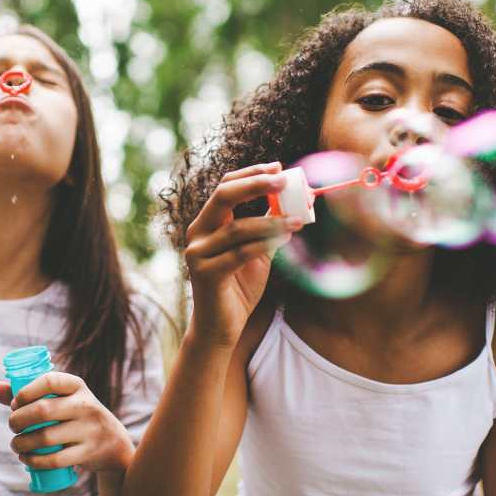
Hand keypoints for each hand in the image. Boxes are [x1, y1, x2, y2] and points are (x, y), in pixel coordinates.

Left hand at [0, 372, 133, 473]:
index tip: (15, 403)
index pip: (49, 380)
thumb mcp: (61, 400)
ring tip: (15, 444)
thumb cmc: (76, 416)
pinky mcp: (89, 452)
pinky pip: (55, 460)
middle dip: (18, 420)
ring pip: (46, 437)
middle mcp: (86, 404)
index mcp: (77, 386)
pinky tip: (25, 458)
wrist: (113, 443)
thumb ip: (27, 394)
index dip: (26, 391)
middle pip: (43, 410)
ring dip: (22, 443)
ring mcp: (90, 429)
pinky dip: (34, 461)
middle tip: (12, 426)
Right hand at [184, 162, 304, 347]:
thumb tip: (292, 201)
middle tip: (284, 180)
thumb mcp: (256, 251)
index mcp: (207, 223)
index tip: (279, 167)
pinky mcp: (206, 274)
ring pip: (237, 227)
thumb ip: (266, 227)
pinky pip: (239, 253)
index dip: (251, 173)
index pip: (225, 186)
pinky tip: (285, 238)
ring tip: (298, 220)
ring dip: (271, 221)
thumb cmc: (239, 287)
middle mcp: (197, 233)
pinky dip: (264, 244)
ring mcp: (198, 253)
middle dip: (256, 184)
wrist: (221, 328)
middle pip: (223, 196)